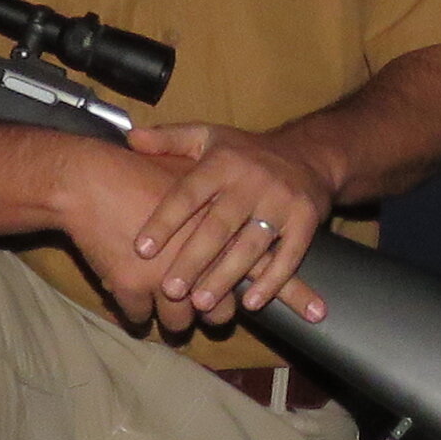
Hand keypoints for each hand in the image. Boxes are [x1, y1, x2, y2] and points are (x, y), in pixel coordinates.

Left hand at [122, 120, 337, 326]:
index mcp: (222, 162)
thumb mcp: (208, 136)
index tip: (141, 249)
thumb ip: (169, 139)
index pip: (188, 194)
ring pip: (251, 246)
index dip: (165, 222)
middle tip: (169, 290)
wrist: (309, 153)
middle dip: (193, 260)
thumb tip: (131, 137)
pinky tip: (251, 303)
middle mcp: (252, 181)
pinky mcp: (306, 220)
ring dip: (226, 277)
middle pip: (219, 227)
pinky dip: (272, 281)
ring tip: (202, 303)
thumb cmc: (246, 152)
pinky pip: (290, 256)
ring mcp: (282, 202)